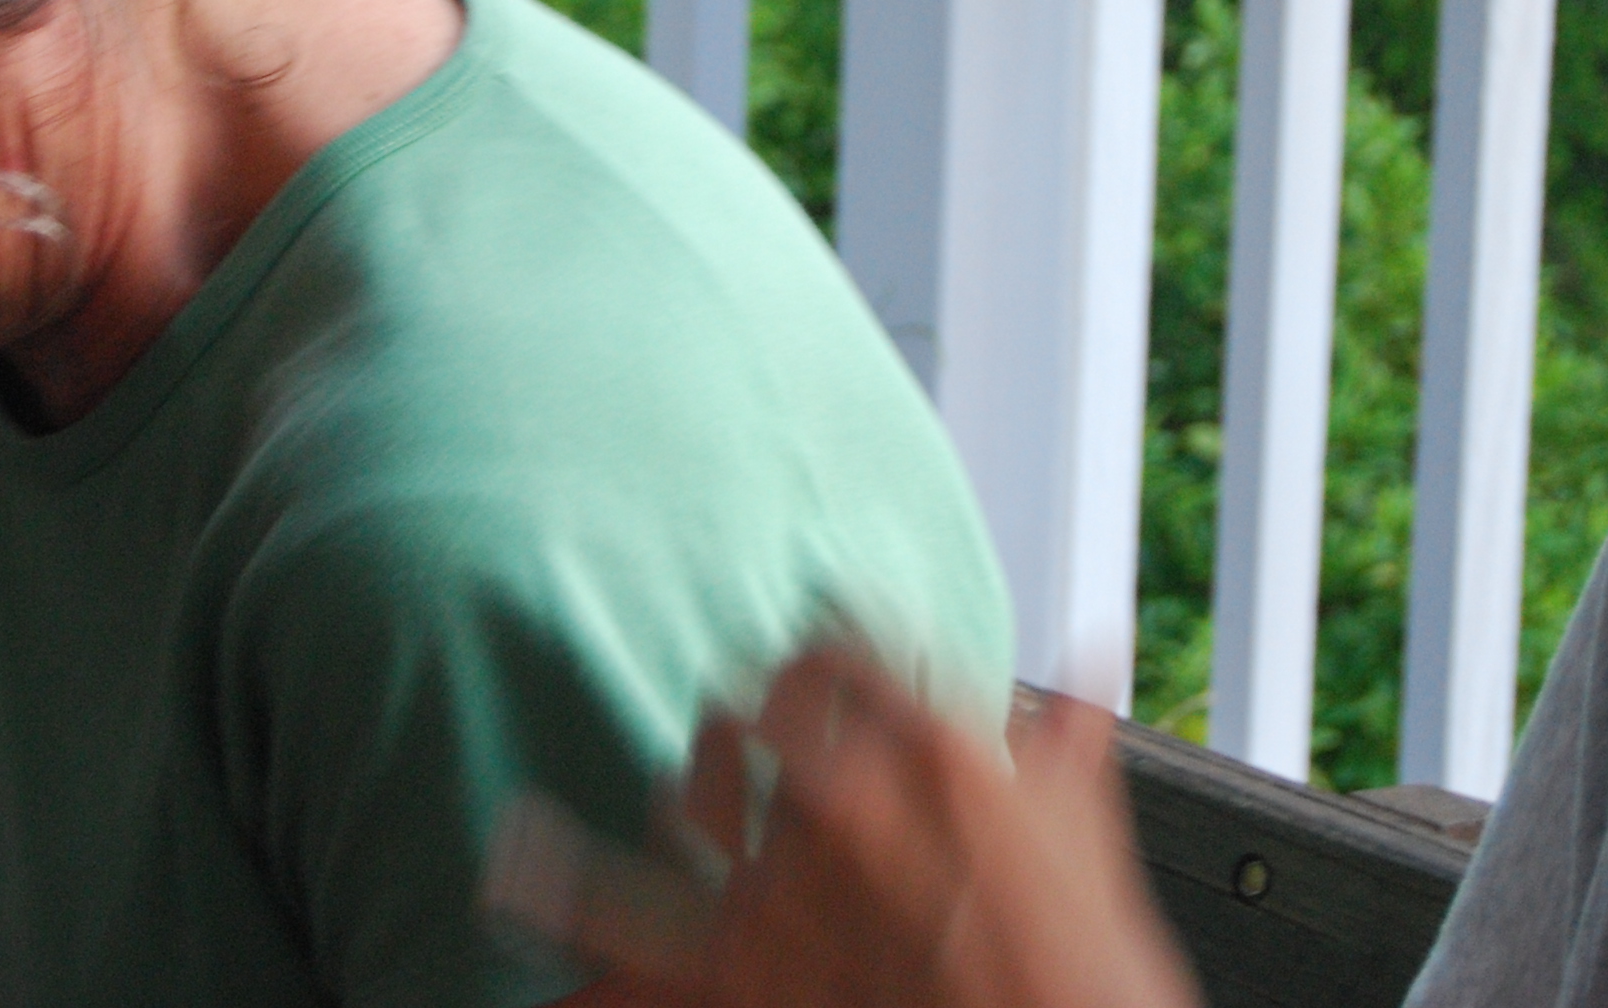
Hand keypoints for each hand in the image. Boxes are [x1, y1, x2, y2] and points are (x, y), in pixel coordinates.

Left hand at [558, 641, 1199, 1007]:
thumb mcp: (1088, 831)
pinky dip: (559, 894)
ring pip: (688, 788)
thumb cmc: (1086, 969)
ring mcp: (783, 880)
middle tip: (759, 734)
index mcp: (929, 743)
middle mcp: (842, 793)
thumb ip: (1070, 736)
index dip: (820, 644)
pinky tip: (516, 863)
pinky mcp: (738, 965)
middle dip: (752, 715)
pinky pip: (621, 920)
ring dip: (680, 786)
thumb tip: (1091, 655)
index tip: (813, 655)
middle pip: (754, 705)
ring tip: (643, 801)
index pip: (840, 638)